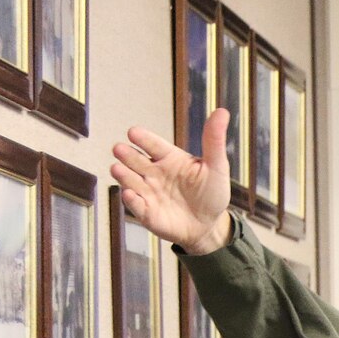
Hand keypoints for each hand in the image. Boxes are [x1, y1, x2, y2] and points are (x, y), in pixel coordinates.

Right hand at [110, 109, 232, 253]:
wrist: (208, 225)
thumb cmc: (211, 193)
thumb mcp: (216, 166)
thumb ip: (214, 141)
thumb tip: (222, 111)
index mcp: (169, 158)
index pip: (153, 144)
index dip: (143, 138)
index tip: (133, 132)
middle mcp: (154, 173)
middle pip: (136, 160)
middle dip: (126, 154)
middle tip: (119, 149)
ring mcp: (149, 192)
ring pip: (131, 180)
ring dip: (123, 175)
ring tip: (116, 168)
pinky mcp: (147, 212)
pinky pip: (137, 205)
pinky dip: (132, 200)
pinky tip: (129, 194)